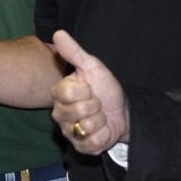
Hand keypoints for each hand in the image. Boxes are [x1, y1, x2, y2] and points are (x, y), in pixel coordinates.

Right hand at [49, 29, 128, 154]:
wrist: (121, 110)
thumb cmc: (105, 87)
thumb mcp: (92, 66)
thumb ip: (74, 52)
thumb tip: (58, 33)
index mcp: (59, 94)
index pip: (67, 93)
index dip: (85, 90)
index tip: (90, 88)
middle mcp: (60, 114)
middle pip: (78, 111)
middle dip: (96, 106)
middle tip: (97, 104)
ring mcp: (69, 132)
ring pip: (86, 128)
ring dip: (101, 121)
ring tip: (100, 117)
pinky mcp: (80, 147)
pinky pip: (93, 142)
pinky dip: (104, 135)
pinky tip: (103, 129)